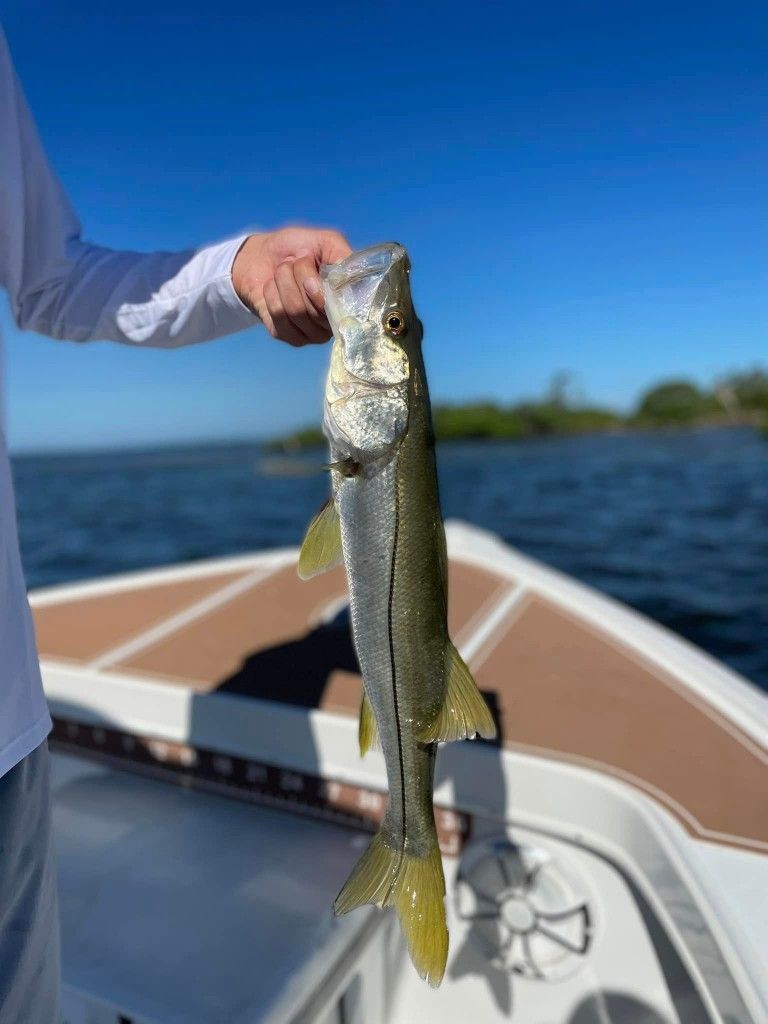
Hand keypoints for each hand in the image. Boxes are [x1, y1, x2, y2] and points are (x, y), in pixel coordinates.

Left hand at [232, 226, 350, 345]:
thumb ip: (343, 255)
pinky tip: (273, 287)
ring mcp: (310, 333)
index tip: (311, 277)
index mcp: (347, 301)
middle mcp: (333, 323)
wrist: (261, 254)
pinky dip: (271, 293)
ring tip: (283, 271)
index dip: (324, 293)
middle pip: (317, 310)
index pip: (343, 310)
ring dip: (283, 281)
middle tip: (295, 263)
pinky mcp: (287, 335)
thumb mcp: (326, 241)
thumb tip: (354, 273)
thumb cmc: (298, 247)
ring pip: (296, 311)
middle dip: (300, 276)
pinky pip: (278, 315)